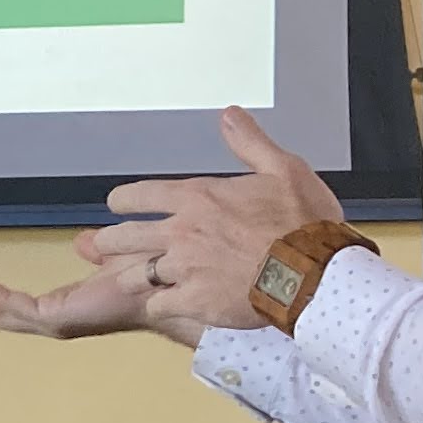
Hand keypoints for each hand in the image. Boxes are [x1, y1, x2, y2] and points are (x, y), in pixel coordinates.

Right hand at [0, 252, 160, 340]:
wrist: (169, 283)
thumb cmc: (150, 273)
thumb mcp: (112, 258)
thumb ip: (96, 252)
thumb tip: (83, 243)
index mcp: (66, 307)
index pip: (16, 303)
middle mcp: (56, 320)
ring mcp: (54, 323)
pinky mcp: (55, 320)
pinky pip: (9, 307)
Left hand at [75, 108, 350, 345]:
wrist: (316, 273)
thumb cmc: (303, 222)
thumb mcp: (283, 169)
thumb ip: (249, 143)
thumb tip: (229, 115)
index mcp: (197, 198)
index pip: (136, 196)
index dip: (122, 202)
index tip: (118, 206)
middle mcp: (181, 232)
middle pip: (121, 237)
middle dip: (109, 241)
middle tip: (106, 245)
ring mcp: (184, 269)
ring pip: (132, 275)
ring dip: (131, 276)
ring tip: (132, 278)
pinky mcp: (193, 302)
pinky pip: (156, 307)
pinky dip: (157, 306)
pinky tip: (163, 306)